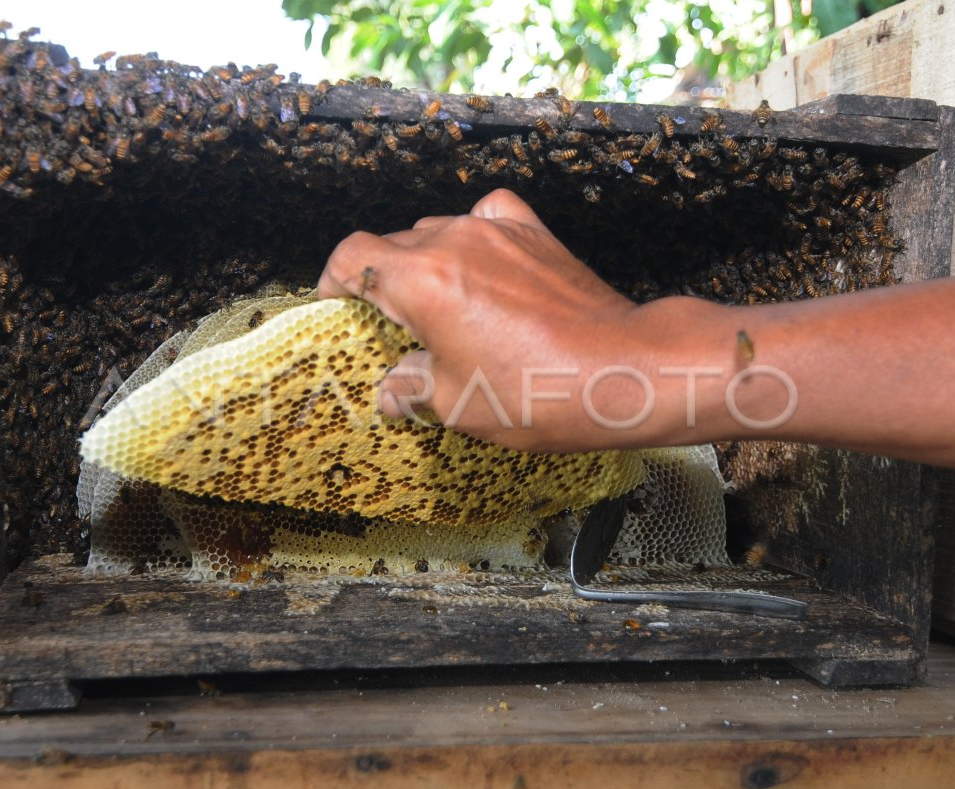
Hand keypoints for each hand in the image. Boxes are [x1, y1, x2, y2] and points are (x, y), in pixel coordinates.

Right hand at [318, 189, 673, 451]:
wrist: (622, 371)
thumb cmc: (537, 393)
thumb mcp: (454, 404)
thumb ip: (410, 388)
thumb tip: (391, 391)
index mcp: (420, 280)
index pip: (351, 256)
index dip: (333, 280)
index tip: (335, 303)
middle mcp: (454, 241)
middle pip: (393, 244)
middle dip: (382, 282)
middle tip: (390, 326)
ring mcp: (498, 232)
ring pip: (438, 231)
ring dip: (427, 263)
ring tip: (438, 307)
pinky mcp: (535, 235)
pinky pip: (488, 217)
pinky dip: (474, 235)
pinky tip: (481, 265)